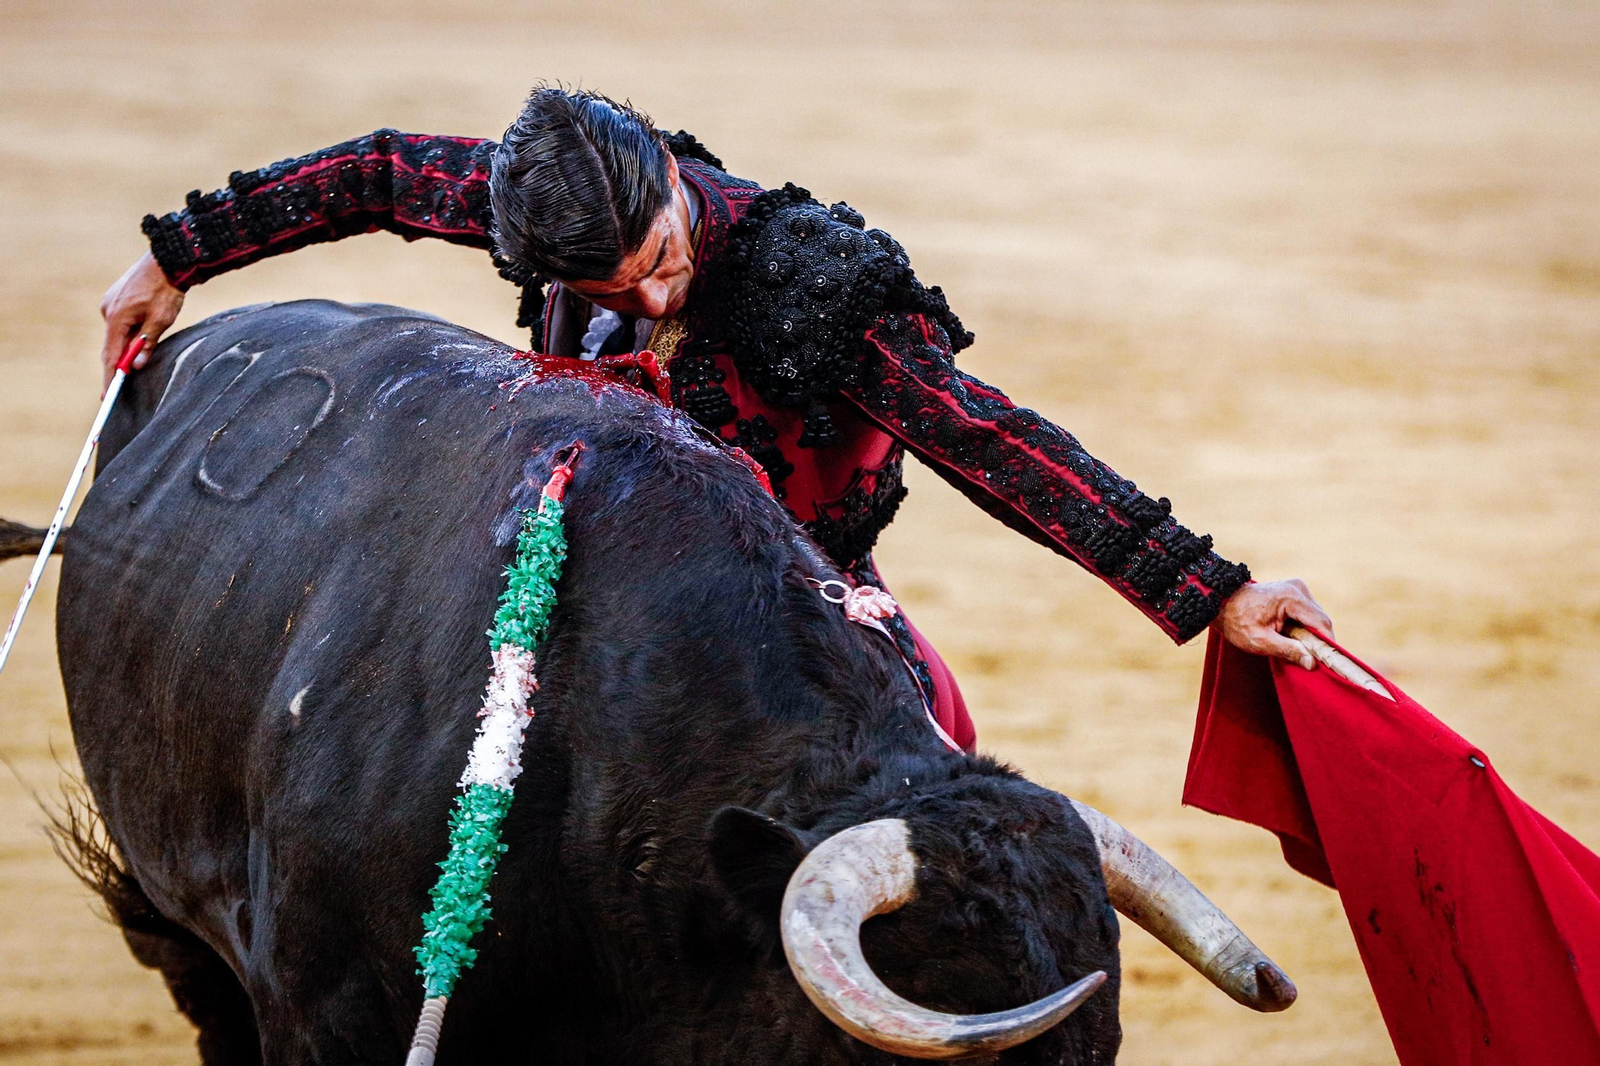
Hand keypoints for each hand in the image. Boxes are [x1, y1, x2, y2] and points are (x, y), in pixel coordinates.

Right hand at [99, 253, 184, 387]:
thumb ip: (147, 344)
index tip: (107, 396)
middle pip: (110, 346)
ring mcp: (110, 303)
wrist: (167, 262)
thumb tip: (136, 365)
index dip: (110, 377)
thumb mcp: (161, 320)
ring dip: (124, 349)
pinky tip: (135, 342)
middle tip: (114, 391)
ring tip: (130, 369)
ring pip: (116, 334)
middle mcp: (108, 310)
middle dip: (115, 367)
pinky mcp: (116, 299)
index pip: (111, 355)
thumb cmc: (166, 290)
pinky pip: (119, 323)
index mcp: (117, 318)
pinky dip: (125, 335)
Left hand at [1216, 579, 1332, 669]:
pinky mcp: (1294, 592)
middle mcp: (1298, 588)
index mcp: (1291, 597)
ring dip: (1310, 635)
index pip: (1321, 623)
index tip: (1328, 663)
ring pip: (1315, 618)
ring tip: (1296, 648)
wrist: (1221, 603)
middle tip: (1309, 660)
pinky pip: (1307, 614)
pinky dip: (1304, 627)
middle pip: (1320, 620)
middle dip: (1317, 641)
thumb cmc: (1236, 622)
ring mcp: (1296, 588)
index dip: (1327, 644)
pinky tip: (1292, 637)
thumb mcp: (1260, 641)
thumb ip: (1288, 650)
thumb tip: (1312, 663)